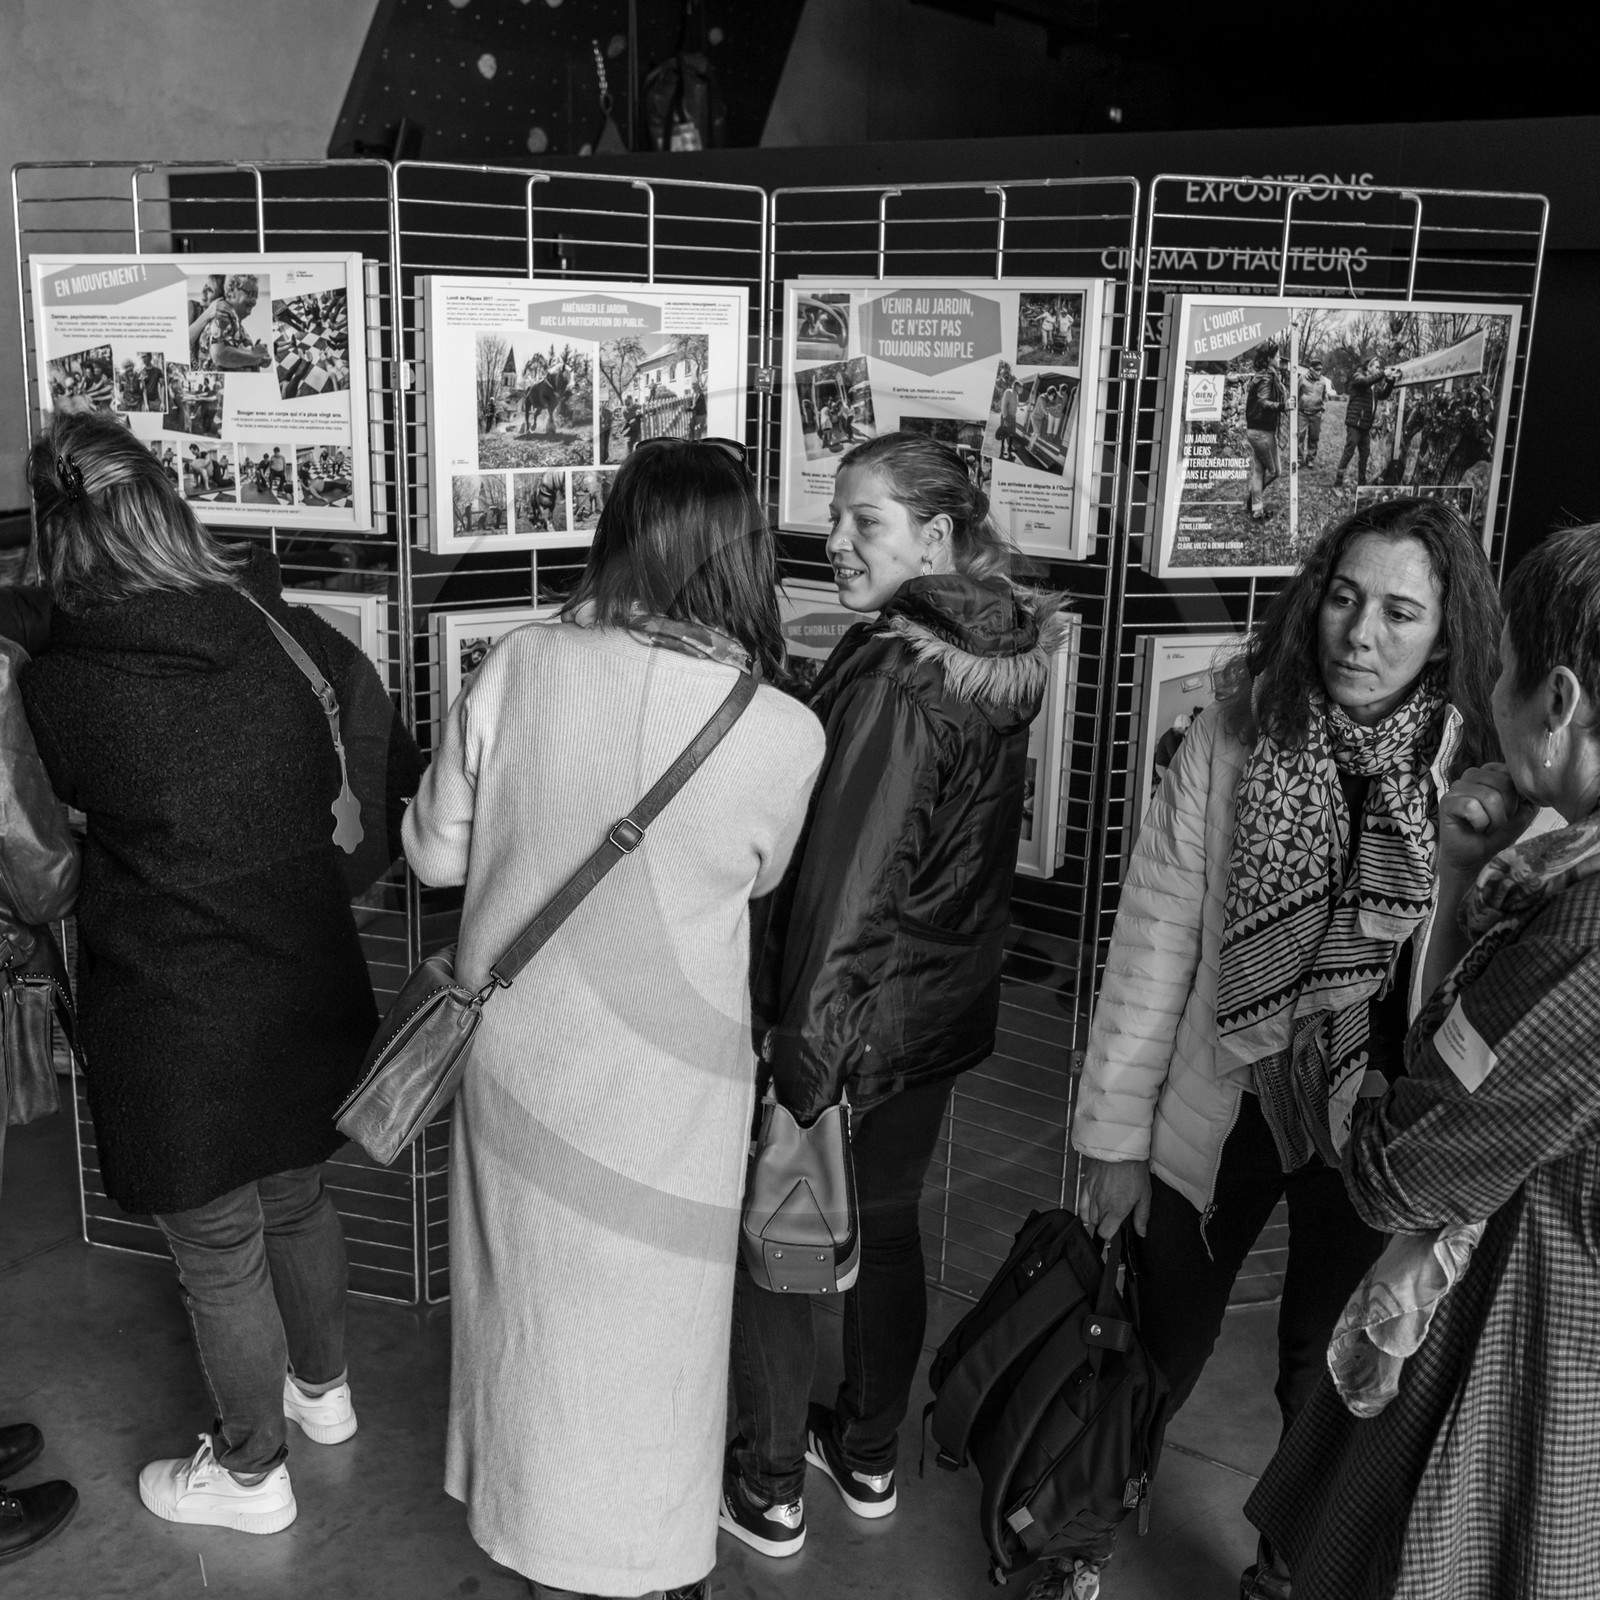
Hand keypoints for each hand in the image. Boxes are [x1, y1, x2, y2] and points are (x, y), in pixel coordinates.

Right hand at [1076, 1156, 1151, 1240]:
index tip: (1114, 1232)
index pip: (1105, 1233)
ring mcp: (1092, 1195)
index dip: (1110, 1236)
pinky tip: (1090, 1209)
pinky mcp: (1086, 1185)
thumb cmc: (1134, 1170)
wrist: (1121, 1149)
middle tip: (1112, 1219)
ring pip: (1088, 1216)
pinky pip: (1080, 1204)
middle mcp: (1102, 1204)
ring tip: (1104, 1212)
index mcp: (1116, 1209)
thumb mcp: (1145, 1195)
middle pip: (1097, 1225)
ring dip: (1096, 1217)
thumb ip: (1141, 1216)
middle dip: (1104, 1225)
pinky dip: (1084, 1210)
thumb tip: (1141, 1232)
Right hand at [1438, 762, 1538, 882]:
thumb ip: (1529, 795)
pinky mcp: (1447, 801)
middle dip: (1507, 810)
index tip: (1510, 812)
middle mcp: (1472, 775)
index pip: (1512, 773)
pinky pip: (1471, 807)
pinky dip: (1480, 823)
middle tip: (1498, 822)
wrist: (1475, 856)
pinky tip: (1475, 828)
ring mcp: (1457, 787)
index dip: (1518, 797)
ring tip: (1487, 827)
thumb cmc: (1496, 833)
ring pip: (1489, 796)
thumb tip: (1532, 784)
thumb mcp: (1522, 812)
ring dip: (1494, 820)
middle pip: (1504, 783)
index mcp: (1491, 773)